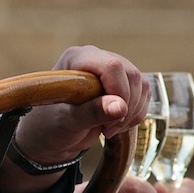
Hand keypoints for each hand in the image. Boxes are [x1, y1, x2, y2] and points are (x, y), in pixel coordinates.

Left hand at [14, 46, 149, 163]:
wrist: (52, 134)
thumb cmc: (50, 124)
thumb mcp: (68, 121)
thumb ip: (92, 112)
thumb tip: (120, 106)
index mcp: (76, 58)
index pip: (111, 66)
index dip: (119, 92)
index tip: (111, 118)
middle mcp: (95, 58)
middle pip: (130, 75)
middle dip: (125, 106)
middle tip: (107, 129)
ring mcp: (110, 70)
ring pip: (141, 85)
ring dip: (131, 113)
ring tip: (108, 128)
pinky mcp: (122, 83)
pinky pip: (143, 95)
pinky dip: (135, 114)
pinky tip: (116, 124)